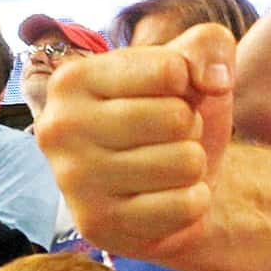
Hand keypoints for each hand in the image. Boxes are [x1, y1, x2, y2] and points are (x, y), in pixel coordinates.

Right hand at [37, 23, 237, 263]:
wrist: (170, 184)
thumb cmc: (175, 114)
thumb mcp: (195, 66)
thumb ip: (208, 46)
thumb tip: (212, 80)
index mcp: (73, 78)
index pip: (171, 71)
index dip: (189, 85)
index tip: (168, 95)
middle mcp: (59, 127)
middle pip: (177, 118)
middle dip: (190, 127)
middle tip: (166, 137)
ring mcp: (72, 179)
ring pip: (185, 162)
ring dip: (191, 165)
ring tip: (164, 165)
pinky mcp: (97, 224)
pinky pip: (186, 205)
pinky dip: (193, 201)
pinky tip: (165, 197)